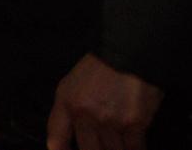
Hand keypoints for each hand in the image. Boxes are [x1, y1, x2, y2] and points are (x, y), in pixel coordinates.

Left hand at [47, 54, 162, 149]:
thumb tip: (61, 145)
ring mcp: (111, 120)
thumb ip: (65, 115)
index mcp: (67, 103)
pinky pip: (134, 149)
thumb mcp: (71, 86)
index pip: (57, 141)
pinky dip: (135, 148)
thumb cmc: (100, 70)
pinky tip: (134, 142)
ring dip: (116, 149)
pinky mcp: (134, 123)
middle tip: (102, 143)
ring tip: (118, 139)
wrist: (130, 52)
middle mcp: (86, 114)